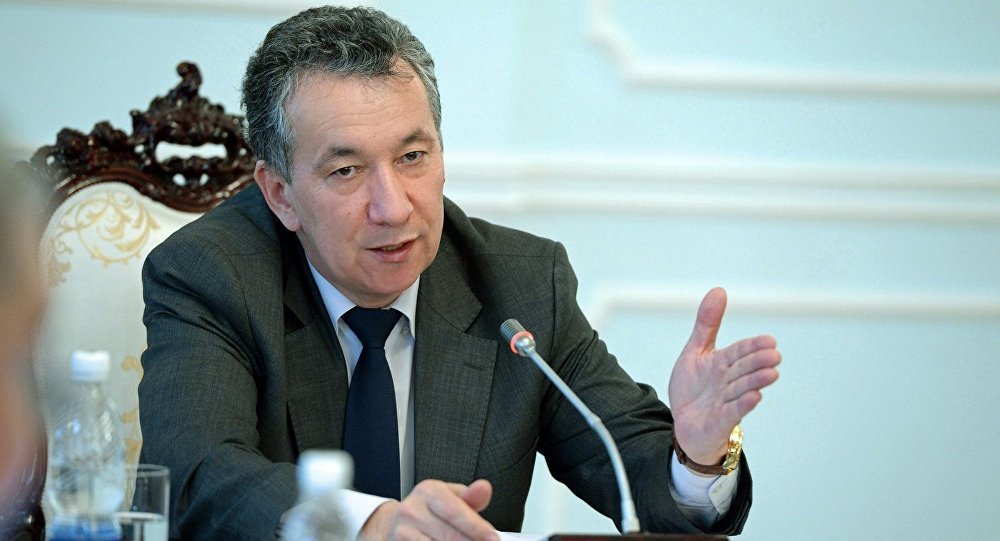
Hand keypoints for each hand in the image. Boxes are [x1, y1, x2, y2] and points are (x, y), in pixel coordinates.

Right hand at [360, 479, 497, 540]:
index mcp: (428, 492)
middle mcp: (412, 511)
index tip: (493, 538)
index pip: (455, 512)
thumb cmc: (428, 510)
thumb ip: (470, 497)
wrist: (394, 525)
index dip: (477, 527)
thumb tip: (484, 488)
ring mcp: (402, 533)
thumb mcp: (449, 497)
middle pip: (450, 536)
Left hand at [668, 288, 780, 465]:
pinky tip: (754, 397)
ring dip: (756, 382)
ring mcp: (725, 402)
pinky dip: (743, 405)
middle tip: (774, 355)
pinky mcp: (720, 421)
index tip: (770, 340)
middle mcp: (728, 382)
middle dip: (758, 362)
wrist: (685, 424)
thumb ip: (707, 324)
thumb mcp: (696, 351)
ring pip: (742, 389)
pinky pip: (732, 412)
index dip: (753, 346)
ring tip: (771, 374)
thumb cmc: (694, 388)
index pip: (740, 351)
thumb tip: (719, 290)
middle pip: (744, 369)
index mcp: (723, 363)